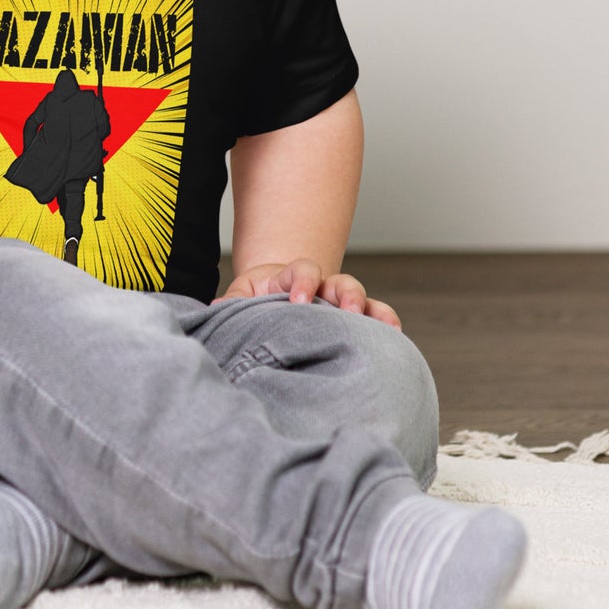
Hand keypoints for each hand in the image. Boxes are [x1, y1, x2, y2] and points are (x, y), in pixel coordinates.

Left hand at [218, 259, 401, 328]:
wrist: (273, 300)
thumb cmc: (256, 301)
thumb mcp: (241, 298)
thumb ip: (232, 302)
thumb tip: (214, 311)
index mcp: (292, 277)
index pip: (302, 270)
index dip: (303, 282)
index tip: (298, 302)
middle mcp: (322, 286)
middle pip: (340, 281)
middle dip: (345, 294)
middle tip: (345, 311)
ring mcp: (339, 302)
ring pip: (361, 298)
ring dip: (370, 309)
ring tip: (379, 326)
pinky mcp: (353, 318)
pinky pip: (375, 316)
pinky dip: (386, 323)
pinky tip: (394, 337)